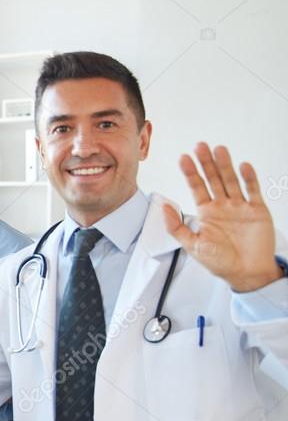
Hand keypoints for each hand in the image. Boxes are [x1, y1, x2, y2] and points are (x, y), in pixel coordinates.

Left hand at [164, 143, 281, 291]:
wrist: (247, 274)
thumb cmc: (220, 262)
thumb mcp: (192, 245)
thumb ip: (176, 227)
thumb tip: (163, 207)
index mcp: (206, 212)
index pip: (196, 187)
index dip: (190, 173)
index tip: (183, 158)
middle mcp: (222, 206)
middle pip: (213, 179)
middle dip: (206, 163)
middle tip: (200, 146)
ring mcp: (240, 206)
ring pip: (231, 181)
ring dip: (225, 165)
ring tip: (219, 150)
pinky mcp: (257, 211)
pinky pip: (253, 191)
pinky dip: (249, 179)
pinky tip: (243, 166)